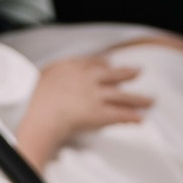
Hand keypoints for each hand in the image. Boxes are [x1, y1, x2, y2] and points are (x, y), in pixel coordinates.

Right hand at [16, 47, 153, 168]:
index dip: (103, 63)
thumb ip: (50, 77)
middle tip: (139, 71)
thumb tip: (52, 79)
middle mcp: (86, 79)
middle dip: (127, 73)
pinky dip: (131, 118)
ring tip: (151, 100)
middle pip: (112, 74)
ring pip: (121, 96)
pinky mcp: (98, 113)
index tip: (110, 63)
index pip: (91, 62)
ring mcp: (94, 95)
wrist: (37, 113)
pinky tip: (141, 120)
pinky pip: (119, 115)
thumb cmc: (31, 99)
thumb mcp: (39, 78)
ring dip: (138, 98)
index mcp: (70, 67)